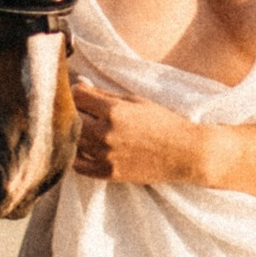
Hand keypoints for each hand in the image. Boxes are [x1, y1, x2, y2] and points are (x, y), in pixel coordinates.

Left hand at [69, 75, 206, 187]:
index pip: (77, 96)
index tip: (80, 93)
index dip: (76, 91)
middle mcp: (106, 133)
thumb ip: (104, 93)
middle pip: (70, 118)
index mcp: (114, 111)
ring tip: (83, 128)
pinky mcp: (108, 173)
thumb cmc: (163, 122)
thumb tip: (79, 83)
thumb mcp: (135, 101)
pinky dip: (76, 156)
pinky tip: (83, 148)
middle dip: (73, 111)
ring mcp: (105, 155)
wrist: (184, 152)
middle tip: (81, 110)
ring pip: (72, 141)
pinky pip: (78, 166)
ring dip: (73, 133)